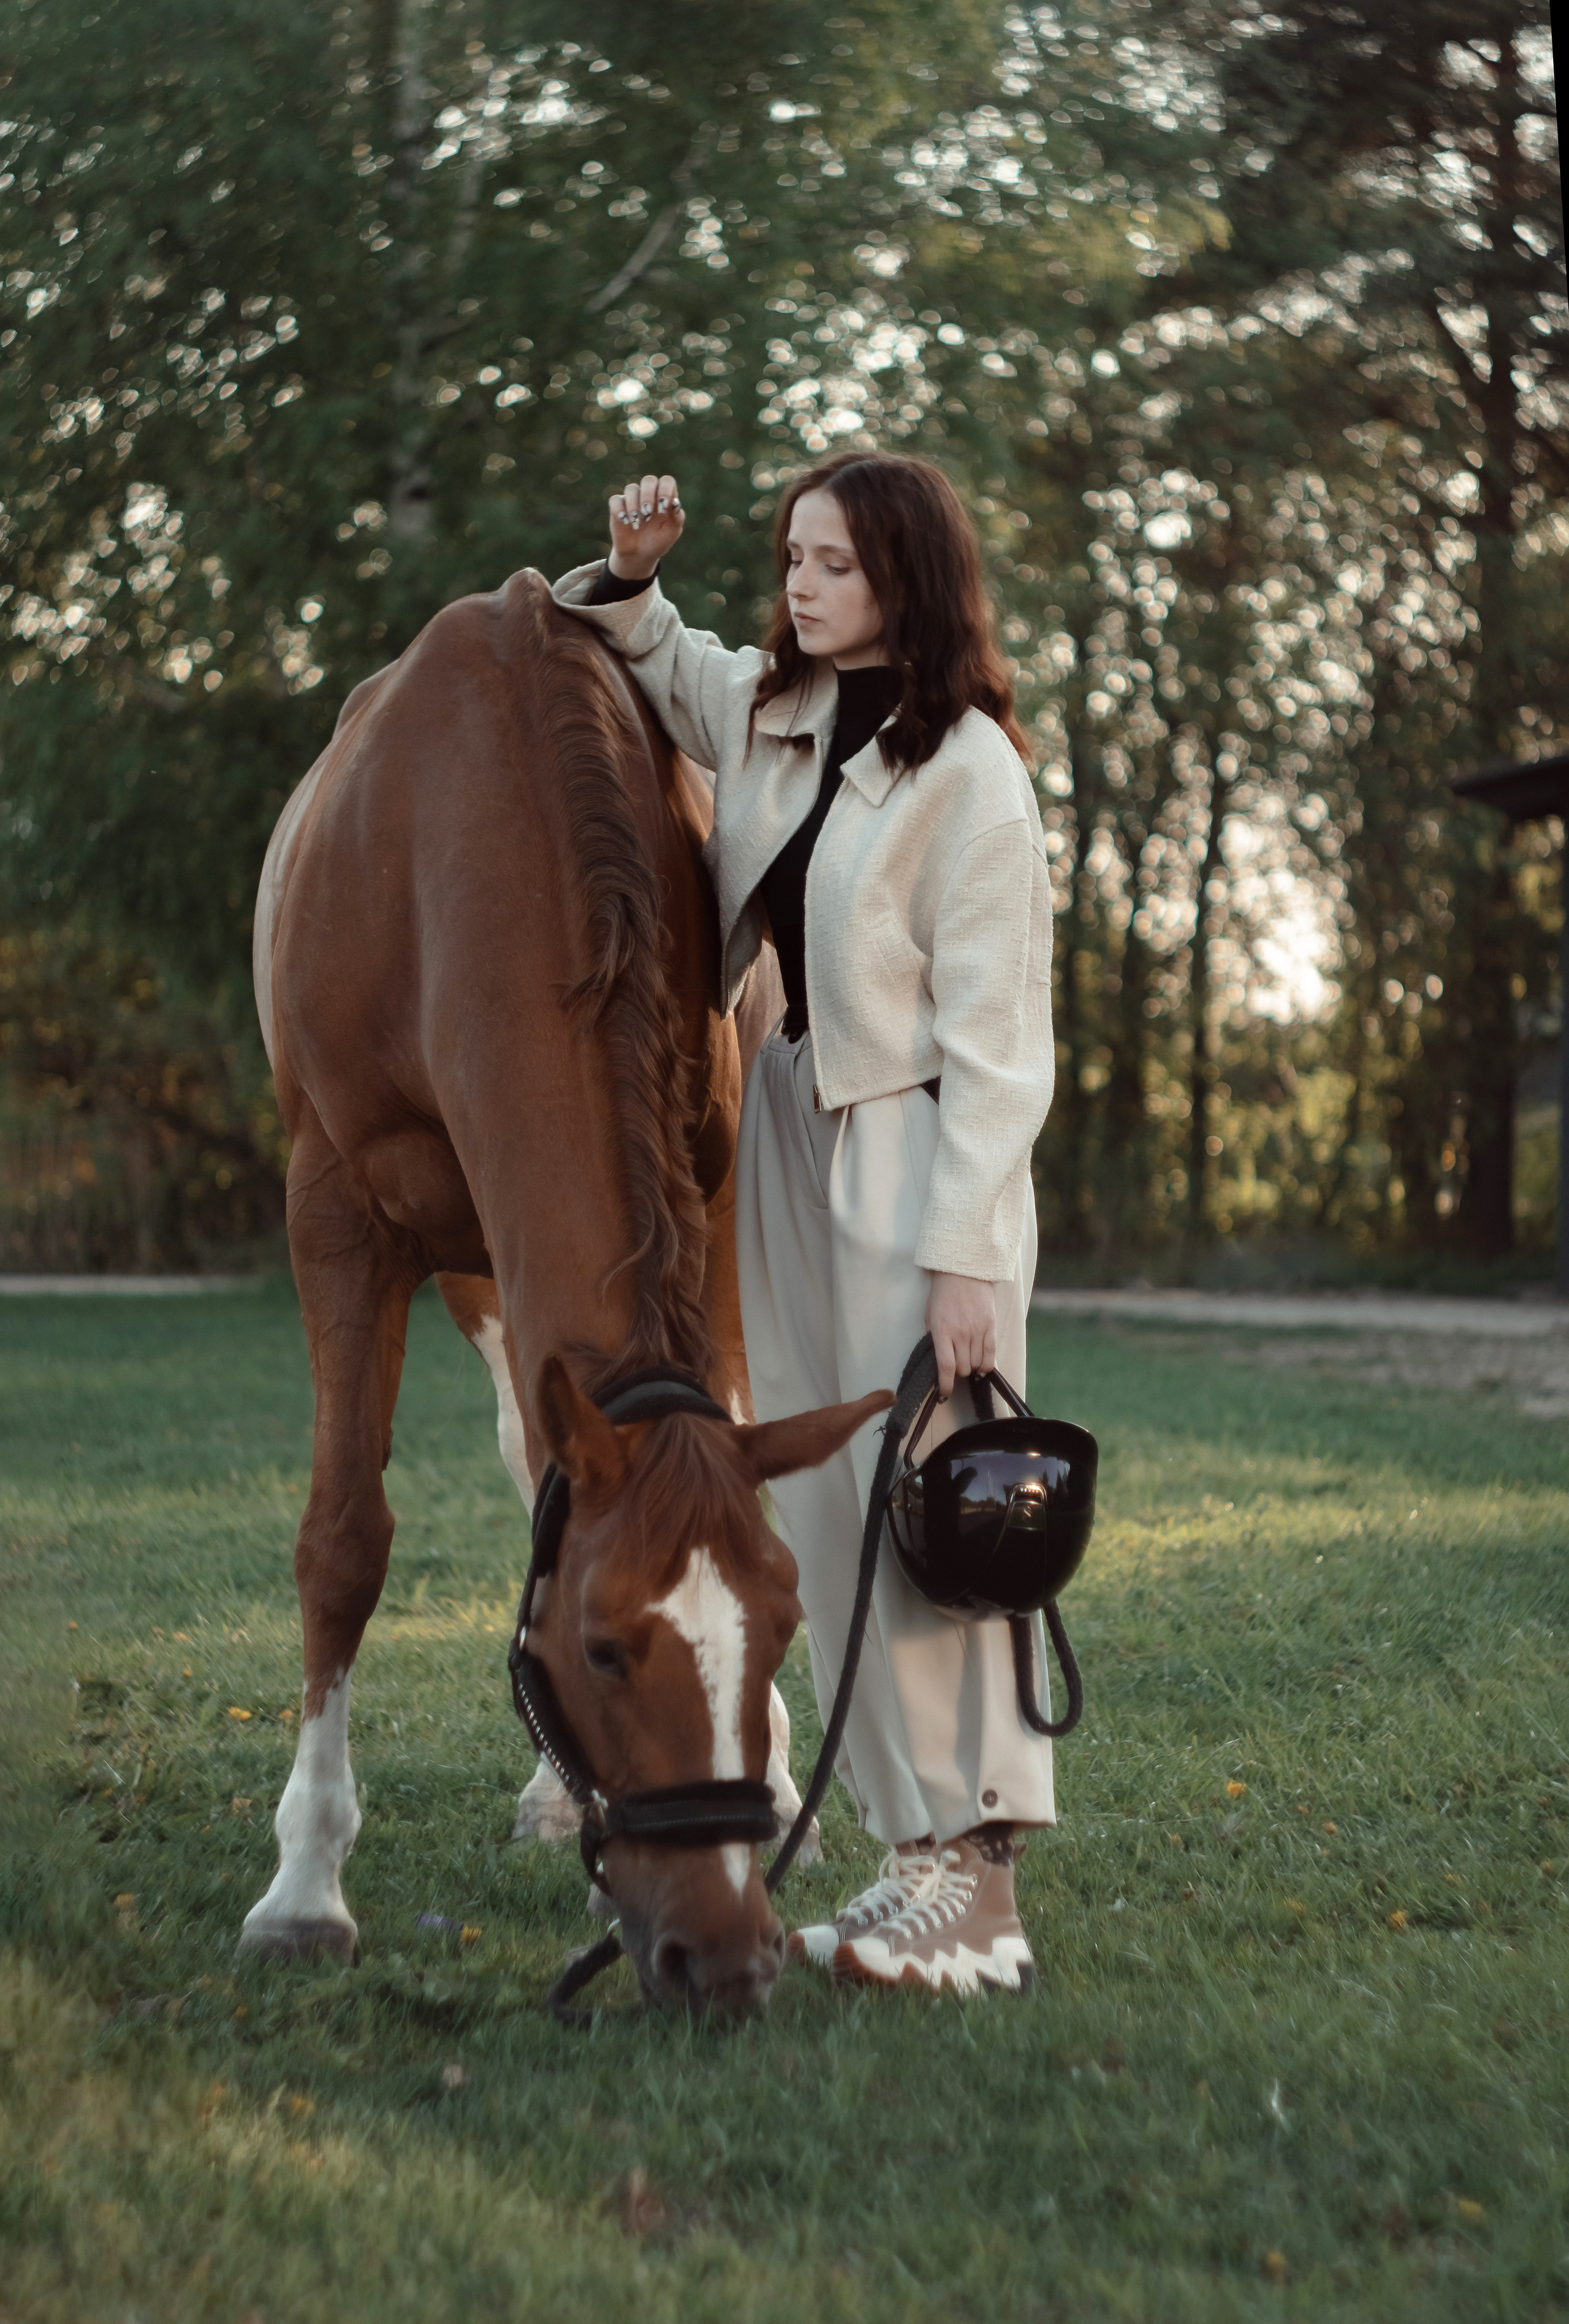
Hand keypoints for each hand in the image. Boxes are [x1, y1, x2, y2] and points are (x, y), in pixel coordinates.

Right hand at [608, 471, 684, 579]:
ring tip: (637, 523)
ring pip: (631, 489)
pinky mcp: (618, 507)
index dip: (665, 489)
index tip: (664, 505)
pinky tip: (625, 521)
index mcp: (664, 498)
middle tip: (647, 513)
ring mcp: (633, 499)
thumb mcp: (671, 532)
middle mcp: (649, 494)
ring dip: (634, 504)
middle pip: (649, 480)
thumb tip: (675, 502)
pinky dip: (619, 509)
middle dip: (648, 495)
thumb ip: (676, 517)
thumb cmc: (658, 541)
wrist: (640, 555)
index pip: (667, 481)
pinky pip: (615, 500)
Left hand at [925, 1273, 996, 1399]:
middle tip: (956, 1367)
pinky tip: (982, 1365)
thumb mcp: (930, 1315)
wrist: (963, 1270)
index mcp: (941, 1330)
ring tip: (968, 1361)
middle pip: (963, 1368)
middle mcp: (960, 1333)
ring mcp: (977, 1329)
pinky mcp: (990, 1326)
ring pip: (977, 1364)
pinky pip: (991, 1354)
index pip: (945, 1367)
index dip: (945, 1385)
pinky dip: (986, 1365)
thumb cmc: (943, 1293)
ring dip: (972, 1368)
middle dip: (958, 1372)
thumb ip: (934, 1337)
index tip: (945, 1393)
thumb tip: (938, 1359)